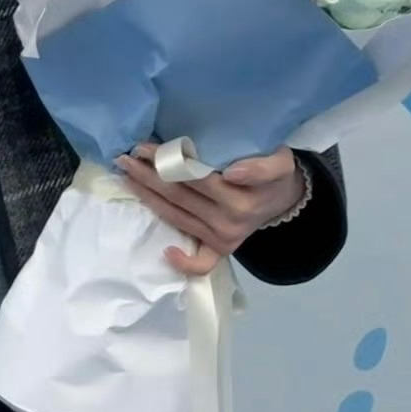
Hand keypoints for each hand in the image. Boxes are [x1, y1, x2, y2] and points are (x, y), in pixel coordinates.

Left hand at [114, 144, 304, 276]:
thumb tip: (233, 173)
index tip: (144, 147)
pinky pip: (201, 264)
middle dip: (148, 175)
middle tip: (125, 158)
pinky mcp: (222, 251)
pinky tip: (165, 251)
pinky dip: (184, 262)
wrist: (285, 197)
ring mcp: (223, 239)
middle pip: (178, 195)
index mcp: (240, 198)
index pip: (193, 176)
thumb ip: (261, 167)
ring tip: (127, 177)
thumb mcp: (279, 161)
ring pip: (177, 217)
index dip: (166, 162)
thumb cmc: (276, 173)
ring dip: (148, 197)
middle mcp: (229, 221)